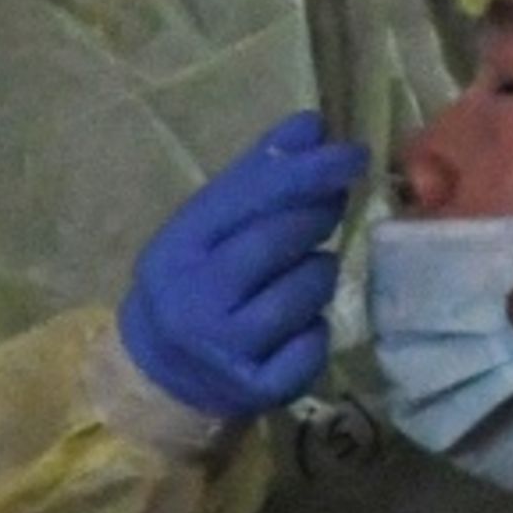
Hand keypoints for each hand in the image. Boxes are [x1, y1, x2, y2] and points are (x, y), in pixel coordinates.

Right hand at [116, 114, 362, 423]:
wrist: (158, 373)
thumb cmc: (195, 282)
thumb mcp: (208, 227)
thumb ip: (257, 177)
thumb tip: (312, 124)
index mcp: (179, 247)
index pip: (251, 198)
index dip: (308, 171)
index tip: (353, 152)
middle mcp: (197, 298)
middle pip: (280, 241)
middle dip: (317, 216)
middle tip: (331, 206)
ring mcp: (226, 348)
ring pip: (306, 293)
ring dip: (319, 275)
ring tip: (303, 272)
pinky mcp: (257, 388)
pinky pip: (314, 345)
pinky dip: (316, 331)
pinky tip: (298, 325)